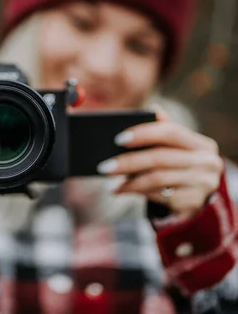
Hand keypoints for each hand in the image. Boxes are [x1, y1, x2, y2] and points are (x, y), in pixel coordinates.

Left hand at [97, 109, 223, 218]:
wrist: (198, 197)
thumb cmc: (180, 165)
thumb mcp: (177, 149)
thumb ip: (164, 130)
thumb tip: (152, 109)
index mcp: (202, 144)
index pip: (171, 132)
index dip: (144, 134)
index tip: (118, 139)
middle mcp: (207, 164)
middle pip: (160, 158)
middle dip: (129, 162)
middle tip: (104, 166)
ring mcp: (202, 185)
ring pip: (158, 179)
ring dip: (130, 182)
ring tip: (110, 183)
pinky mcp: (193, 203)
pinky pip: (159, 196)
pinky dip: (137, 192)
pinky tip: (122, 191)